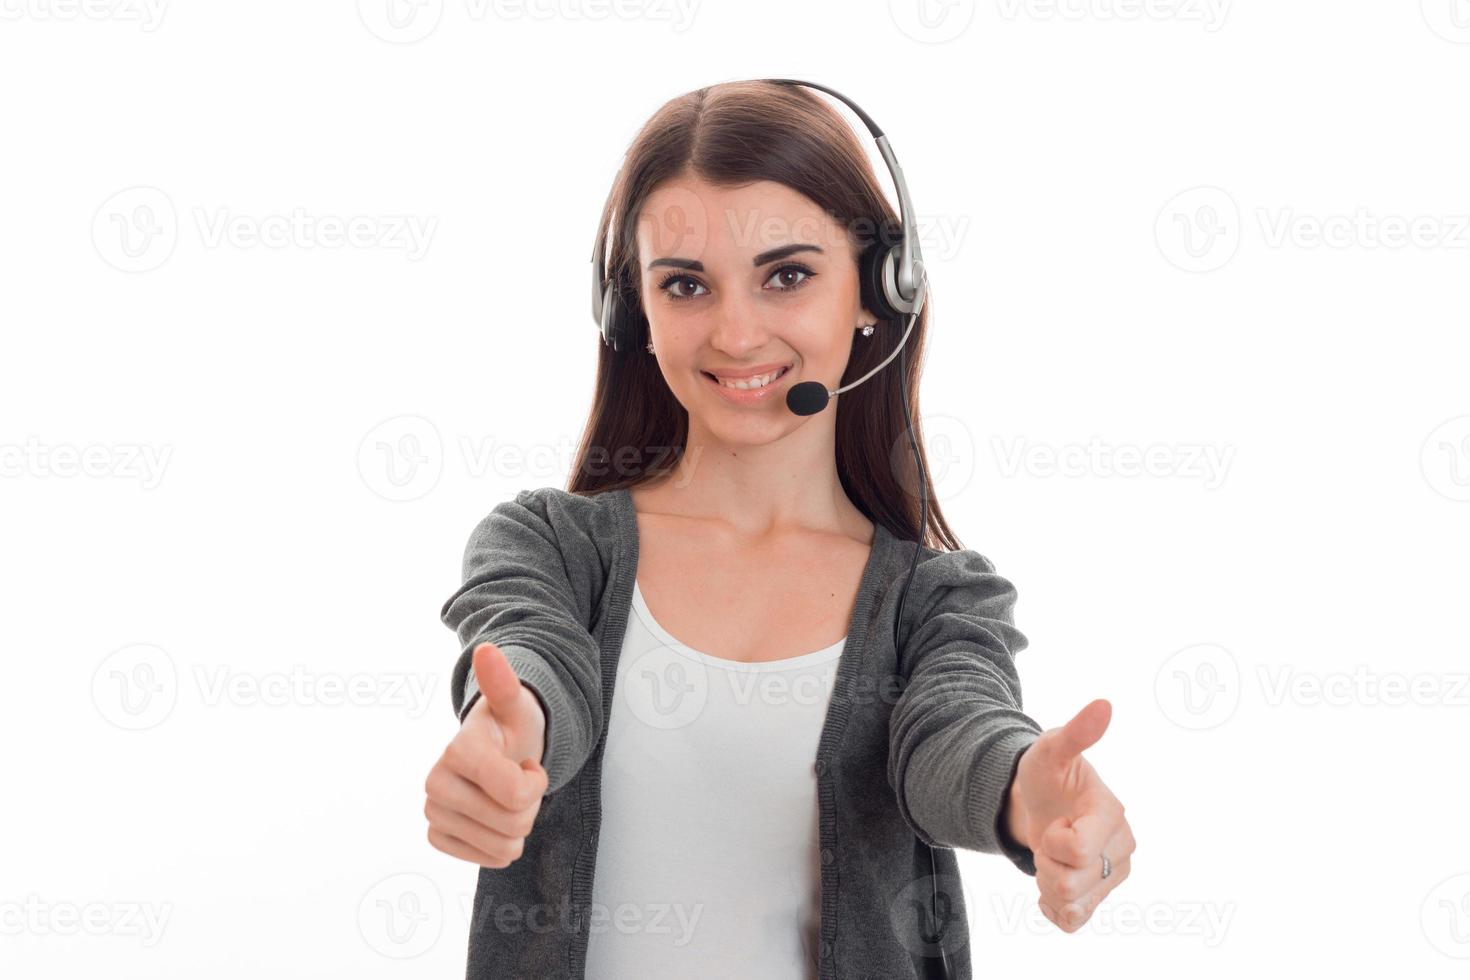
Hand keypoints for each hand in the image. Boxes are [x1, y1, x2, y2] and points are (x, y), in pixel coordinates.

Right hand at [424, 641, 548, 867]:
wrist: (496, 750)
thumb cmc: (510, 728)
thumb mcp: (516, 706)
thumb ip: (504, 683)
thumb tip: (488, 651)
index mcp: (457, 751)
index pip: (516, 794)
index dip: (536, 782)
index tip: (528, 763)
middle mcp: (436, 783)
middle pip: (513, 824)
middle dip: (528, 805)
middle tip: (517, 780)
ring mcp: (433, 812)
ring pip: (503, 847)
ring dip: (517, 826)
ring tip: (505, 796)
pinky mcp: (437, 836)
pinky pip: (486, 860)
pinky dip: (500, 844)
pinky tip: (493, 816)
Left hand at [1003, 698, 1134, 932]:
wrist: (1039, 801)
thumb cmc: (1047, 774)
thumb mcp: (1052, 750)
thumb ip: (1076, 733)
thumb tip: (1104, 704)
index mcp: (1113, 816)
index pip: (1075, 850)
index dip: (1052, 839)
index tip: (1053, 821)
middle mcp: (1122, 849)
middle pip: (1070, 882)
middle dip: (1045, 861)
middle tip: (1048, 837)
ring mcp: (1113, 876)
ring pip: (1070, 904)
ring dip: (1046, 882)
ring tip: (1050, 856)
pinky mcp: (1100, 897)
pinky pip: (1072, 922)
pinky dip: (1052, 906)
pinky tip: (1049, 881)